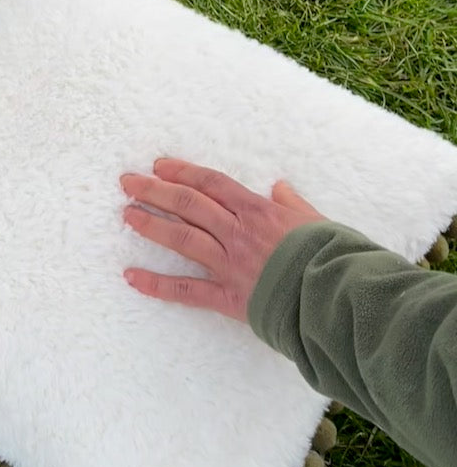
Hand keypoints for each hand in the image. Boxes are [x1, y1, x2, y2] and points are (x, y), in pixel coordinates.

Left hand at [121, 158, 324, 320]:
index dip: (182, 172)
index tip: (159, 166)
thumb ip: (292, 205)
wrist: (340, 300)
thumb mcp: (316, 221)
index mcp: (259, 212)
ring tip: (127, 215)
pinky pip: (186, 290)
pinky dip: (156, 284)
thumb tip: (280, 187)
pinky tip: (131, 277)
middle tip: (127, 182)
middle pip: (188, 205)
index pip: (211, 184)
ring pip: (182, 239)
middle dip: (155, 191)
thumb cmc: (334, 259)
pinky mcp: (229, 298)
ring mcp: (231, 265)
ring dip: (151, 225)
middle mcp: (238, 234)